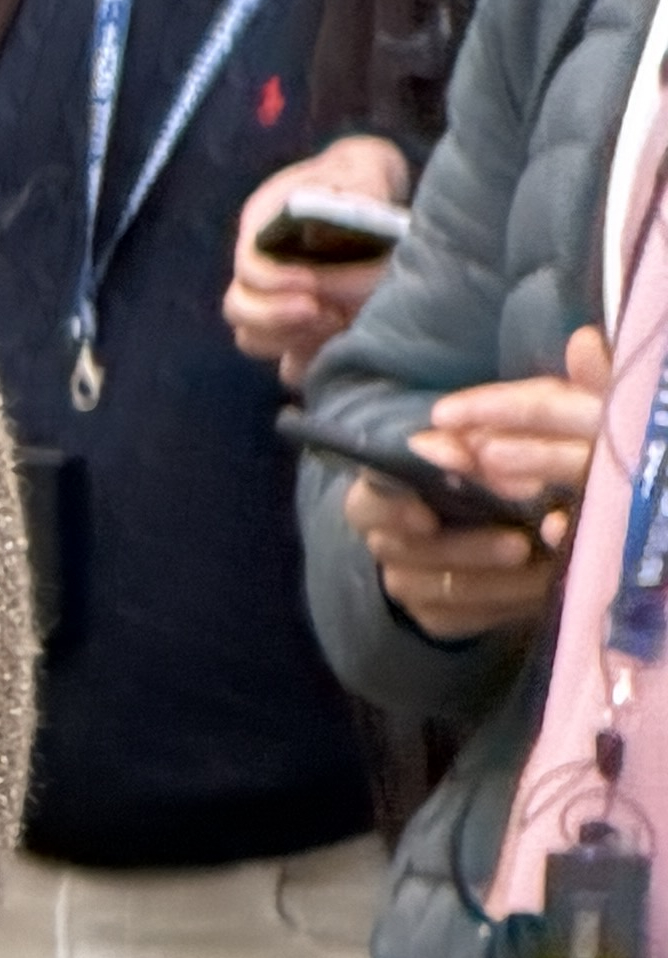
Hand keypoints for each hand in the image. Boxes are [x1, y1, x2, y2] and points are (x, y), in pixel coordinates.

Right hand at [223, 132, 412, 378]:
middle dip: (276, 317)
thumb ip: (351, 199)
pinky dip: (308, 360)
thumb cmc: (361, 180)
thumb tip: (339, 233)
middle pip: (238, 310)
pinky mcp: (300, 330)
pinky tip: (343, 342)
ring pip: (253, 339)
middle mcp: (259, 269)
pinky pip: (288, 362)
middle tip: (324, 313)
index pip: (247, 267)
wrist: (369, 194)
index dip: (274, 282)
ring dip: (290, 339)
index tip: (313, 285)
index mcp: (261, 226)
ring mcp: (276, 302)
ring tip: (336, 323)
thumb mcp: (358, 175)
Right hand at [348, 327, 610, 638]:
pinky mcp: (434, 616)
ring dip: (485, 574)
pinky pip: (459, 617)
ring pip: (434, 585)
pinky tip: (536, 590)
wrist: (477, 538)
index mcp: (388, 485)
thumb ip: (552, 392)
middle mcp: (387, 535)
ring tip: (532, 561)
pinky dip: (498, 604)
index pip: (372, 494)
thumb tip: (586, 341)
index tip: (425, 510)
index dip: (393, 501)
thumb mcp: (520, 433)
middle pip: (404, 546)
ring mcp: (407, 579)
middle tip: (514, 538)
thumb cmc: (498, 474)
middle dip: (462, 541)